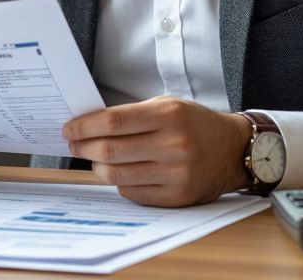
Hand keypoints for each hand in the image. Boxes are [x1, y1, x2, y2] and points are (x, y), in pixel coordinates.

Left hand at [63, 96, 250, 206]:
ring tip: (95, 159)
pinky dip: (119, 182)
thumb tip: (89, 124)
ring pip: (116, 175)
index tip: (69, 129)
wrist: (233, 150)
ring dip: (97, 167)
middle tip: (74, 144)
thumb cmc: (194, 124)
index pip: (113, 121)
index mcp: (169, 115)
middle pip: (110, 150)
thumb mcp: (167, 106)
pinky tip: (121, 172)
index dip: (84, 126)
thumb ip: (131, 114)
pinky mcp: (176, 197)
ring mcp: (175, 174)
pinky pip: (132, 192)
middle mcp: (173, 145)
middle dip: (83, 147)